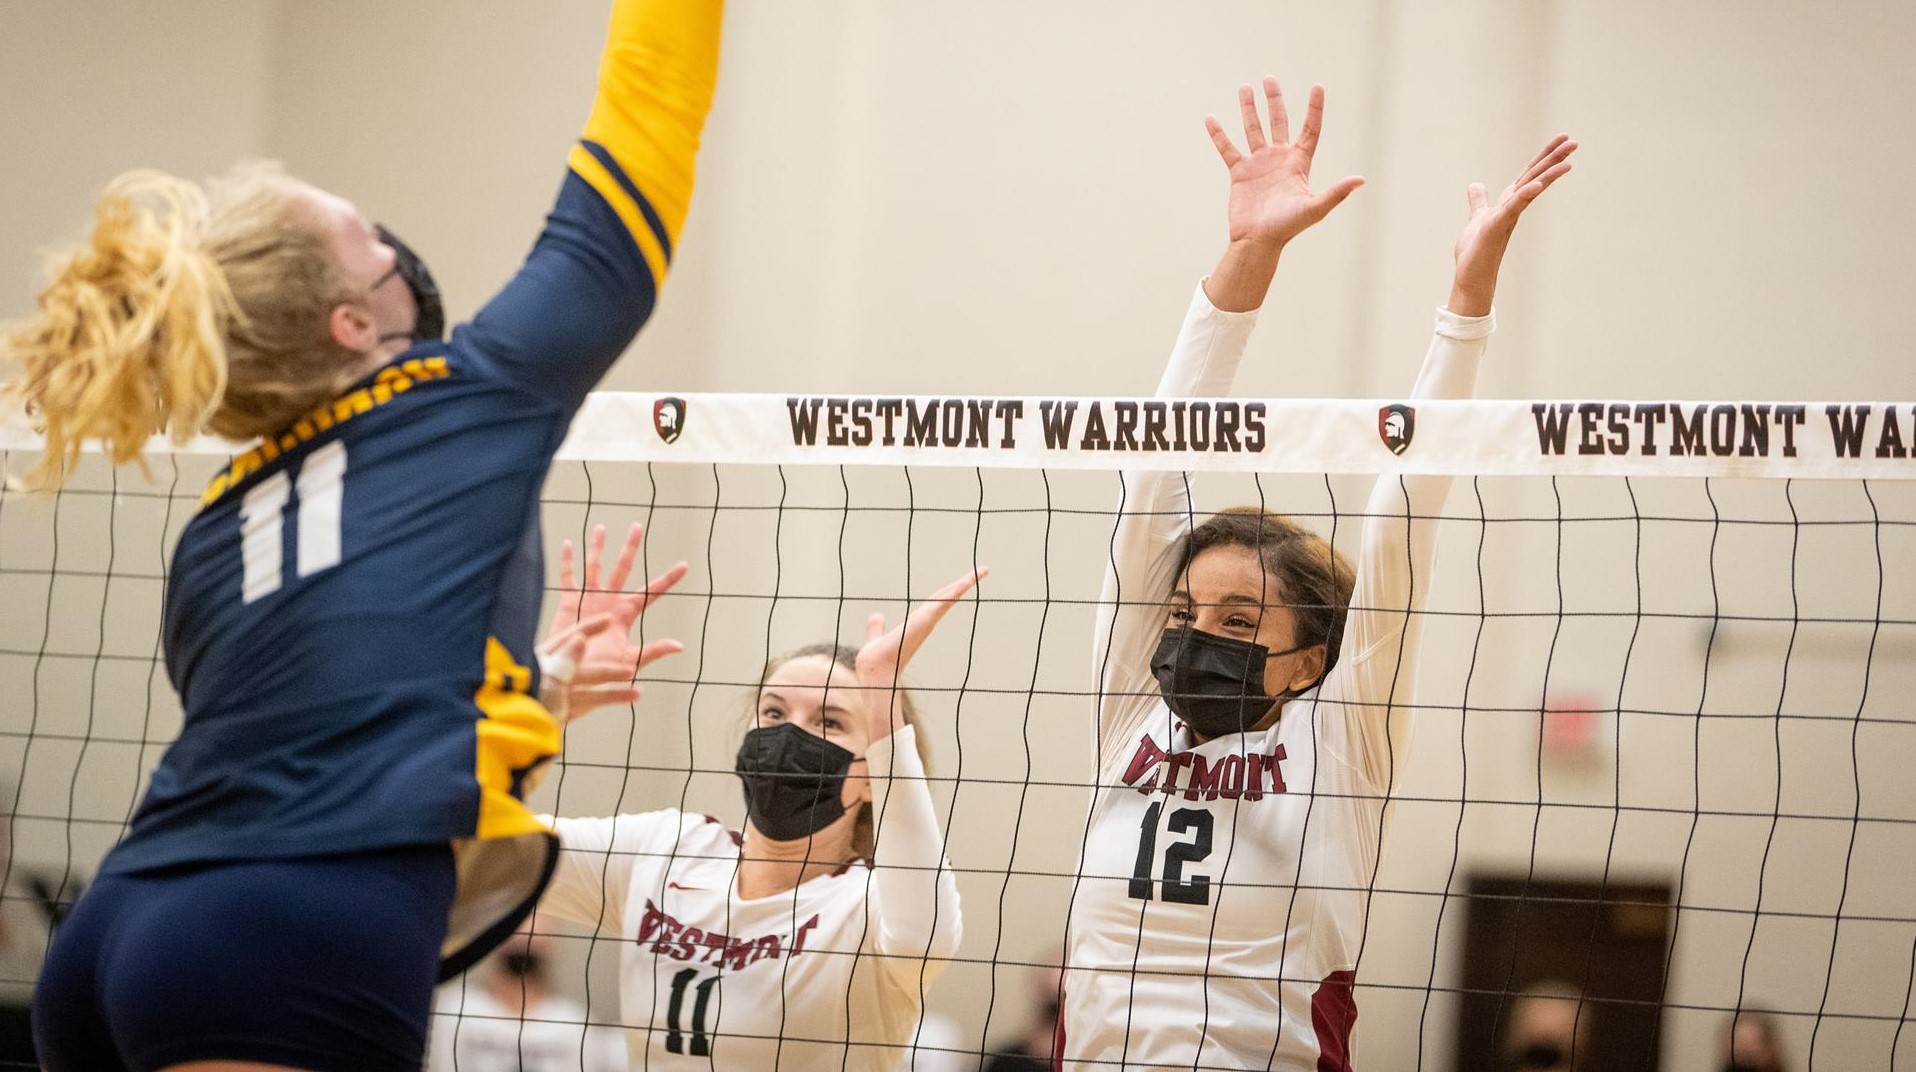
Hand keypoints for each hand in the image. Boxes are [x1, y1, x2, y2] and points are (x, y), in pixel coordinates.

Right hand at [544, 523, 687, 722]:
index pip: (651, 591)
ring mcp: (589, 599)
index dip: (668, 579)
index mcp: (626, 612)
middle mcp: (609, 600)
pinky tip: (568, 544)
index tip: (685, 565)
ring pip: (594, 566)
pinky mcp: (569, 602)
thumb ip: (653, 651)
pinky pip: (568, 577)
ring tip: (600, 527)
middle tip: (637, 526)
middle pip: (622, 568)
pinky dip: (568, 561)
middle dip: (629, 547)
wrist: (572, 675)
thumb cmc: (602, 670)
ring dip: (597, 547)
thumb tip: (679, 646)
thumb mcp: (629, 660)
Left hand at [853, 567, 987, 740]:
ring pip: (950, 595)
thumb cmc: (877, 658)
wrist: (876, 668)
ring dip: (967, 582)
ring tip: (983, 571)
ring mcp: (928, 620)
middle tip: (983, 571)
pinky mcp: (926, 618)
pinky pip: (945, 600)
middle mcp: (926, 620)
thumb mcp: (878, 637)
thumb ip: (877, 628)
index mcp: (917, 623)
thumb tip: (876, 617)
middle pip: (948, 596)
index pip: (937, 601)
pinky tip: (969, 579)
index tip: (962, 582)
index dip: (949, 590)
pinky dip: (958, 589)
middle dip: (965, 583)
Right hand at [1206, 78, 1364, 249]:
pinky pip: (1228, 148)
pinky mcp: (1239, 173)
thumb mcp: (1314, 208)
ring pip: (1253, 129)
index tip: (1317, 87)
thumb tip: (1360, 180)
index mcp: (1298, 163)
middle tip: (1269, 79)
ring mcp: (1258, 164)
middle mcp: (1279, 159)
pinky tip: (1210, 118)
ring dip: (1248, 109)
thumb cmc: (1288, 227)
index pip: (1310, 129)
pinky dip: (1219, 134)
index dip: (1314, 109)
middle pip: (1279, 122)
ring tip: (1245, 87)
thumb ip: (1336, 192)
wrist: (1258, 242)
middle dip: (1274, 100)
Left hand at [1449, 134, 1577, 316]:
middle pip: (1535, 178)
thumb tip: (1475, 185)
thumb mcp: (1478, 217)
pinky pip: (1511, 208)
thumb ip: (1479, 201)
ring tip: (1568, 162)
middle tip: (1574, 142)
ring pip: (1530, 191)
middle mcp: (1512, 208)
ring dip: (1547, 176)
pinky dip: (1523, 196)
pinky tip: (1535, 185)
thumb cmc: (1476, 251)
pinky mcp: (1495, 228)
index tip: (1562, 138)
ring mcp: (1506, 217)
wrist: (1471, 277)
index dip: (1544, 155)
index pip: (1530, 173)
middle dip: (1553, 159)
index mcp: (1510, 202)